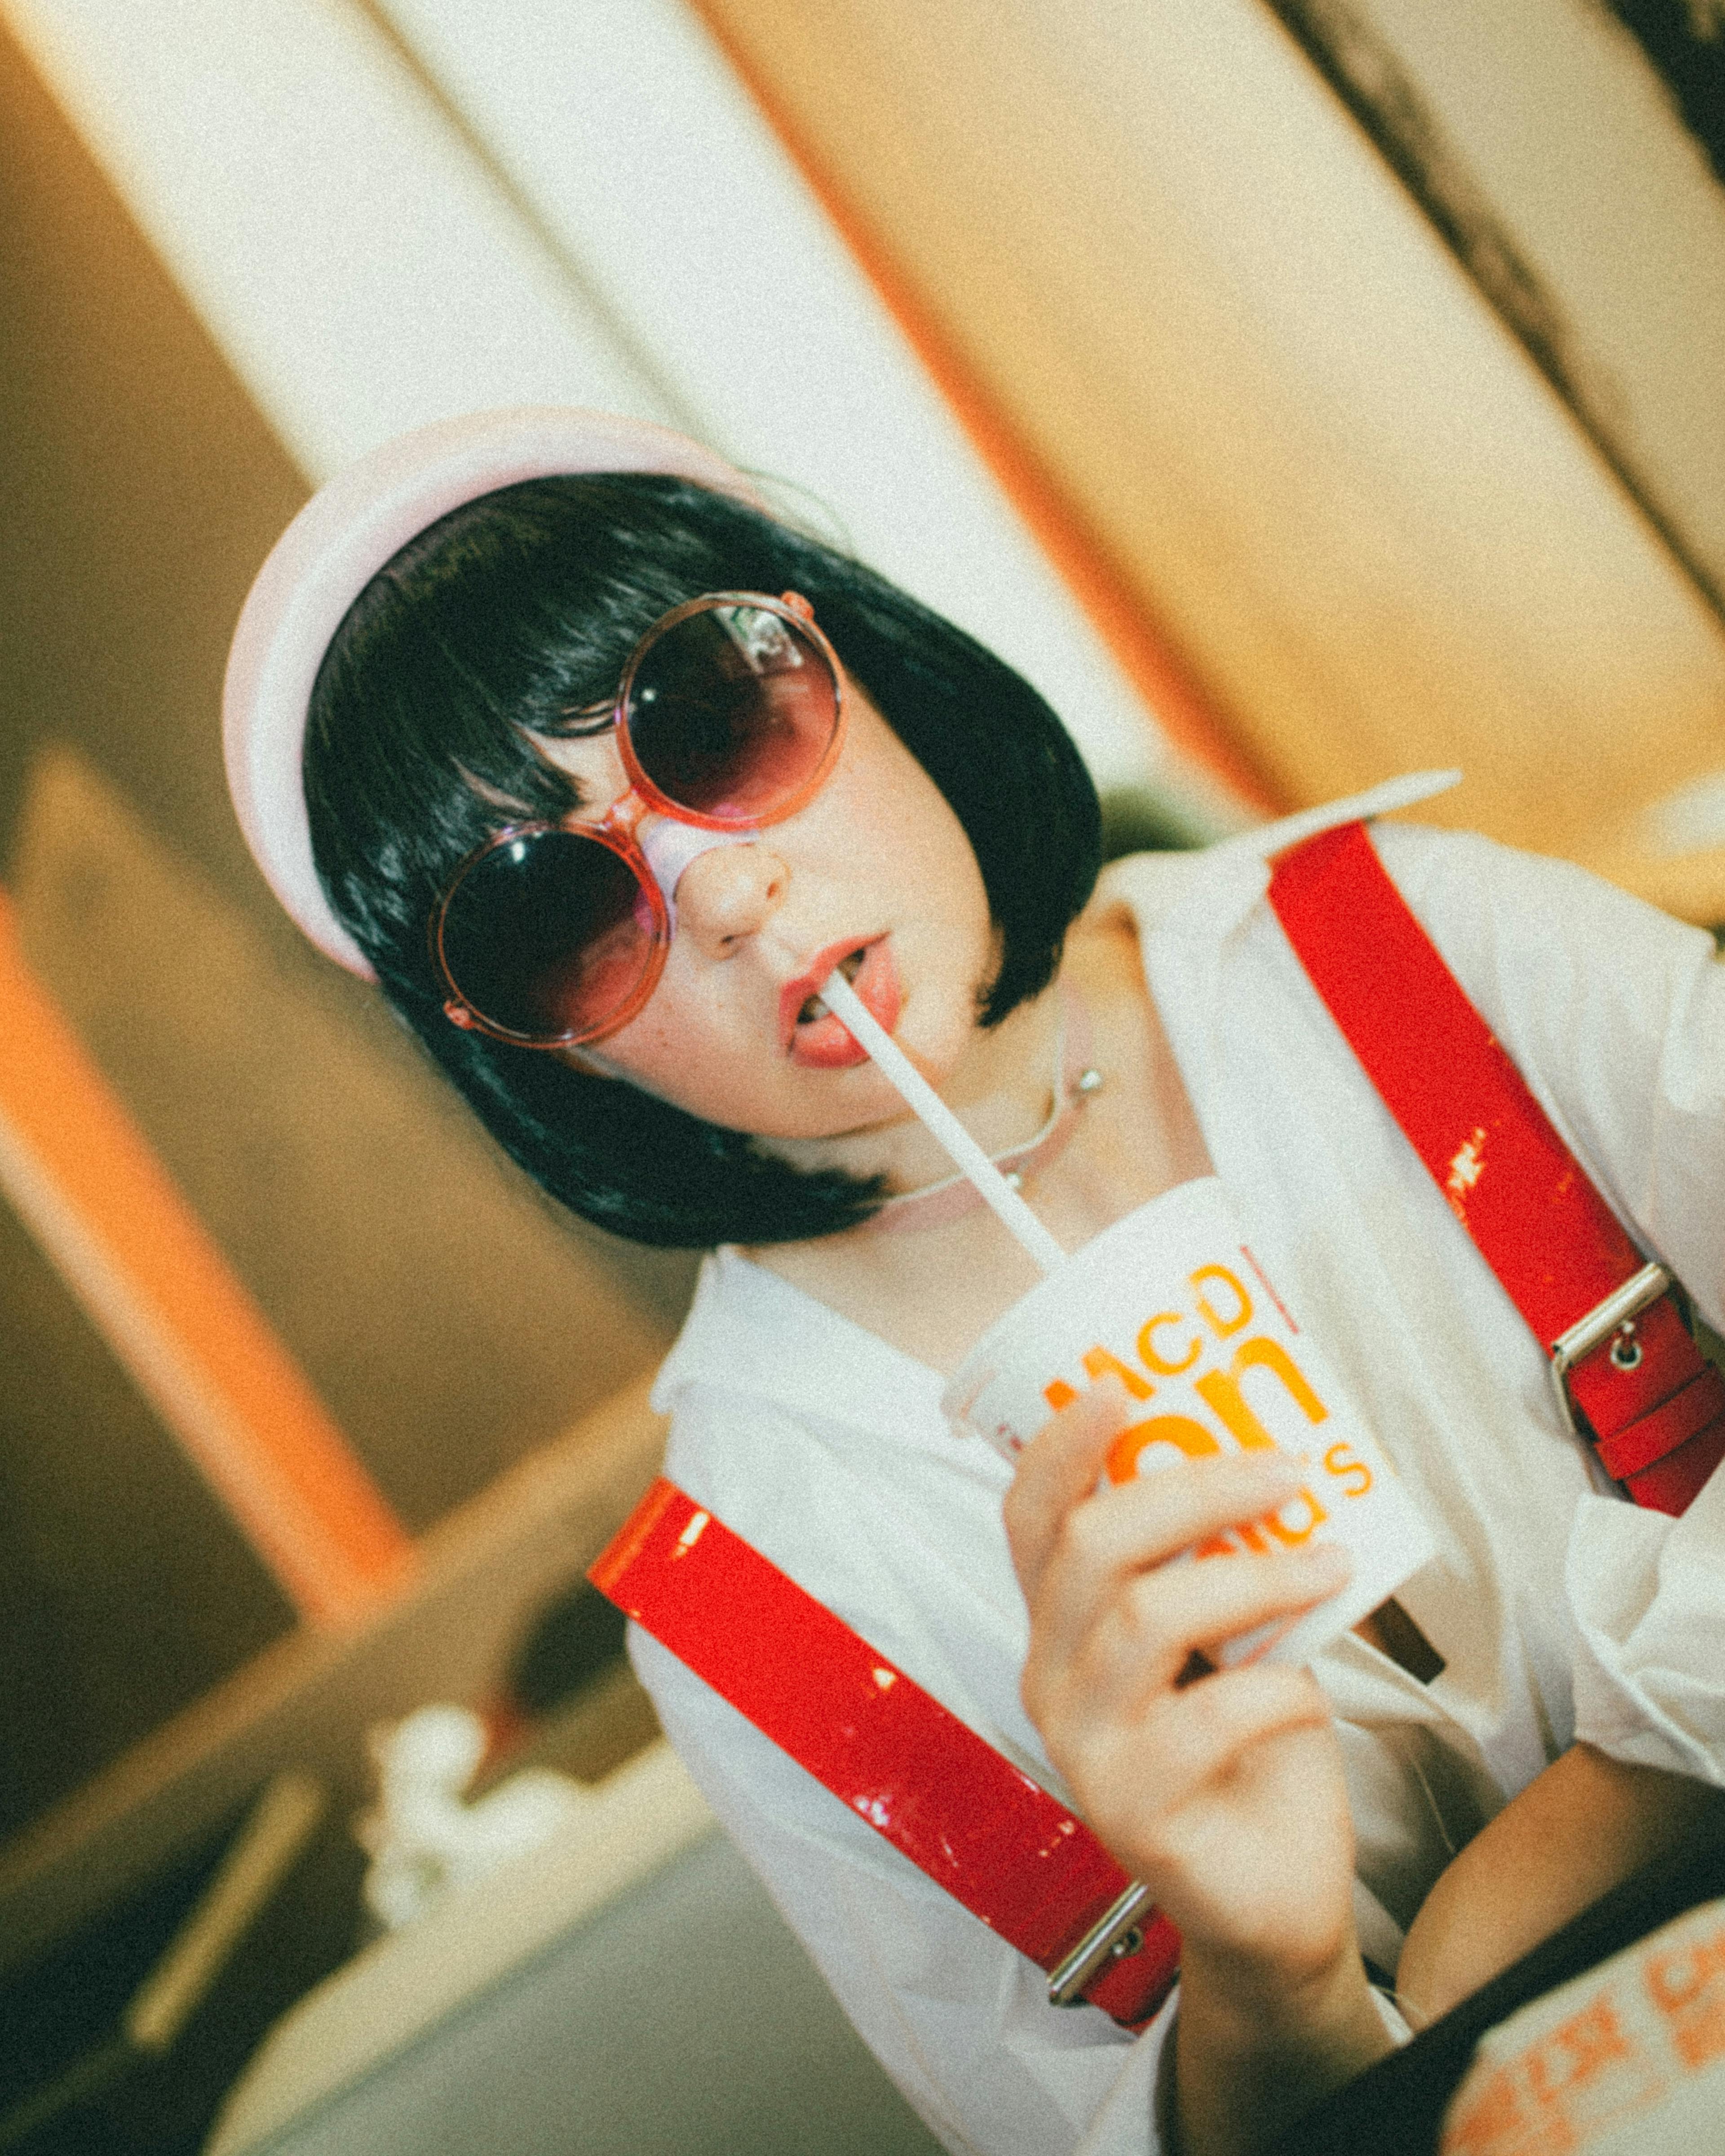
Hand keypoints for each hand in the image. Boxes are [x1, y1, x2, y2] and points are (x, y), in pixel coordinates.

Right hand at [1004, 1379, 1360, 1988]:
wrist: (1274, 1897)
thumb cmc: (1253, 1746)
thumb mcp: (1233, 1634)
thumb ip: (1228, 1562)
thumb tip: (1282, 1457)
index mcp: (1062, 1624)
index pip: (1028, 1517)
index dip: (1062, 1446)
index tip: (1120, 1386)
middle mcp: (1051, 1677)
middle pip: (1091, 1549)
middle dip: (1192, 1491)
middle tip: (1284, 1468)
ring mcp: (1083, 1747)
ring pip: (1145, 1619)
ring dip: (1253, 1577)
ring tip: (1329, 1564)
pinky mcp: (1132, 1810)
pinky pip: (1204, 1720)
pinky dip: (1276, 1690)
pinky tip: (1312, 1695)